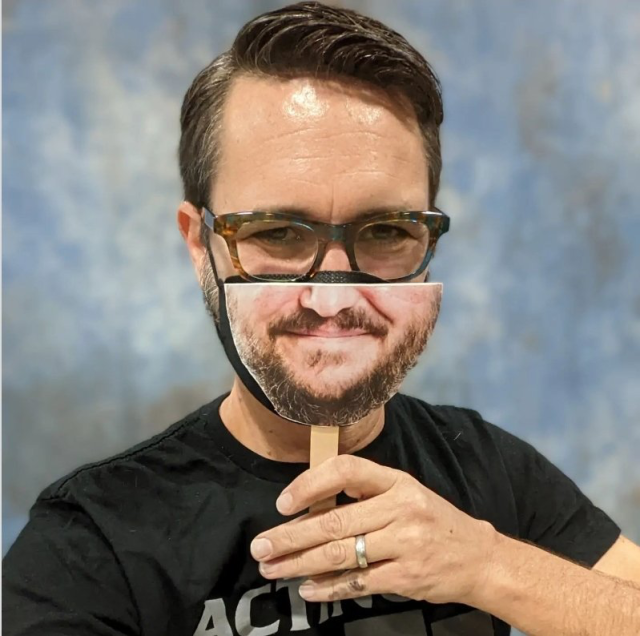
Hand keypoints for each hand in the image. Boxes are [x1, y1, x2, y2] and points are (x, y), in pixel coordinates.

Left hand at [250, 455, 496, 604]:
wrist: (478, 557)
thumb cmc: (432, 522)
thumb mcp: (404, 495)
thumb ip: (364, 497)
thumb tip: (308, 510)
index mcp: (397, 481)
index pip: (346, 470)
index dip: (310, 484)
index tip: (284, 503)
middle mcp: (401, 508)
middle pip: (334, 521)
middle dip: (291, 537)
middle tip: (261, 547)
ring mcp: (405, 544)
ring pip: (341, 554)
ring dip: (300, 564)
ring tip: (274, 569)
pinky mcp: (407, 577)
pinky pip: (358, 583)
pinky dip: (328, 588)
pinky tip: (307, 589)